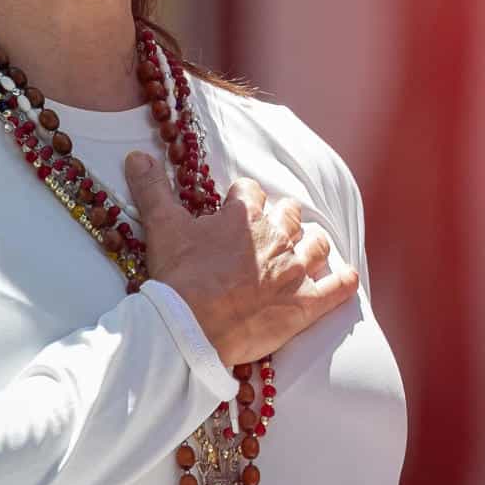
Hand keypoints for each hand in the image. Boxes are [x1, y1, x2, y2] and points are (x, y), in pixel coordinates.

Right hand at [124, 154, 358, 366]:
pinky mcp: (305, 304)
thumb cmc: (179, 278)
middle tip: (268, 234)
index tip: (234, 208)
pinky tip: (347, 278)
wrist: (191, 328)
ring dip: (311, 245)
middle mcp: (276, 237)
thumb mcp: (162, 227)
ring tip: (305, 250)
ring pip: (317, 245)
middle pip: (290, 215)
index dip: (242, 200)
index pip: (251, 192)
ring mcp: (294, 271)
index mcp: (244, 216)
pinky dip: (344, 282)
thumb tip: (137, 155)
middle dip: (281, 220)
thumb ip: (152, 188)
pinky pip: (338, 289)